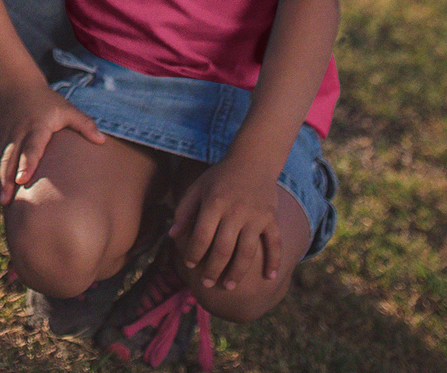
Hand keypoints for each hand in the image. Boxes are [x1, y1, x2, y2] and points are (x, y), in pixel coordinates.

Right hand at [0, 82, 104, 204]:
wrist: (17, 84)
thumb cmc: (47, 101)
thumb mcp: (67, 108)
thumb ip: (84, 124)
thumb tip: (102, 140)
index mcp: (36, 126)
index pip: (31, 147)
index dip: (26, 163)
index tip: (22, 180)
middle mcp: (17, 133)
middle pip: (10, 158)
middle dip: (6, 180)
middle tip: (5, 202)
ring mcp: (4, 137)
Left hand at [169, 157, 282, 290]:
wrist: (253, 161)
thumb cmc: (220, 177)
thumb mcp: (198, 188)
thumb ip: (185, 210)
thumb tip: (172, 235)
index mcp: (214, 203)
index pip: (202, 235)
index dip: (194, 253)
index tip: (188, 265)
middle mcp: (235, 211)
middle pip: (223, 248)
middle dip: (213, 270)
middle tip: (206, 284)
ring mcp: (256, 216)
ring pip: (247, 252)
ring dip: (238, 272)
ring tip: (229, 286)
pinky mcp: (271, 219)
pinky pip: (274, 244)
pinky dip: (274, 261)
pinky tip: (269, 277)